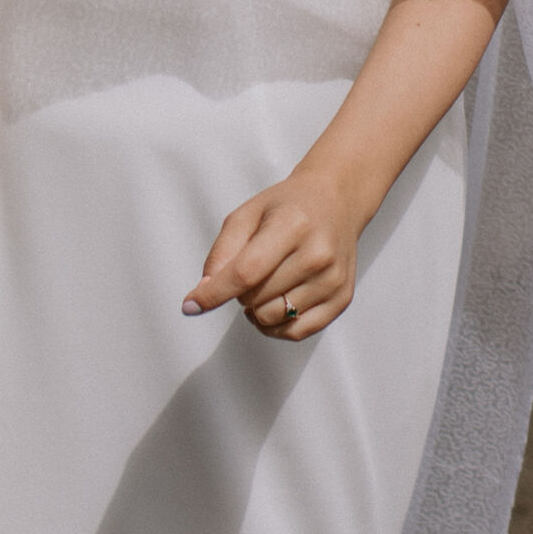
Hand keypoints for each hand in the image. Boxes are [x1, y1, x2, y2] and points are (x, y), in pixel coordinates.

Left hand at [182, 161, 363, 340]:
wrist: (336, 201)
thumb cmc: (287, 207)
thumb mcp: (247, 215)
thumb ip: (221, 253)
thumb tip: (203, 293)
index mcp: (293, 225)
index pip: (246, 273)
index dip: (214, 293)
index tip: (191, 306)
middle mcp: (318, 254)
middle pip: (256, 298)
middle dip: (239, 291)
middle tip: (251, 270)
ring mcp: (333, 279)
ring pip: (273, 318)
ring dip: (257, 309)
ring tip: (264, 285)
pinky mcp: (342, 298)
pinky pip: (297, 332)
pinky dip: (276, 326)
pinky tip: (274, 305)